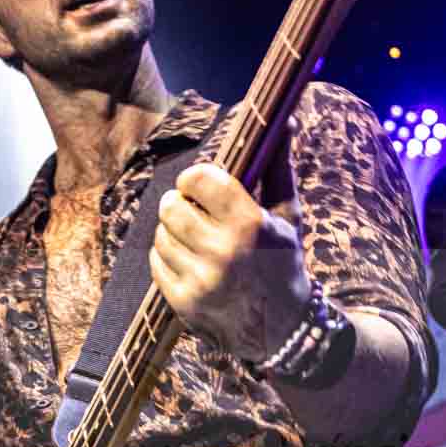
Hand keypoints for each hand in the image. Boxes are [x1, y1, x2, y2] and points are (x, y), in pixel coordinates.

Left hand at [149, 154, 310, 362]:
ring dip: (173, 231)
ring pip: (161, 234)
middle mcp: (222, 253)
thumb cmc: (284, 261)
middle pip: (171, 206)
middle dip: (180, 202)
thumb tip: (282, 118)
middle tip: (193, 209)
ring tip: (196, 237)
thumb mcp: (288, 214)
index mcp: (249, 224)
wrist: (284, 328)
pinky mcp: (184, 302)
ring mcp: (200, 281)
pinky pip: (157, 262)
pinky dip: (168, 256)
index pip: (198, 179)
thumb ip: (278, 165)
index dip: (195, 177)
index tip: (201, 183)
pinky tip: (189, 260)